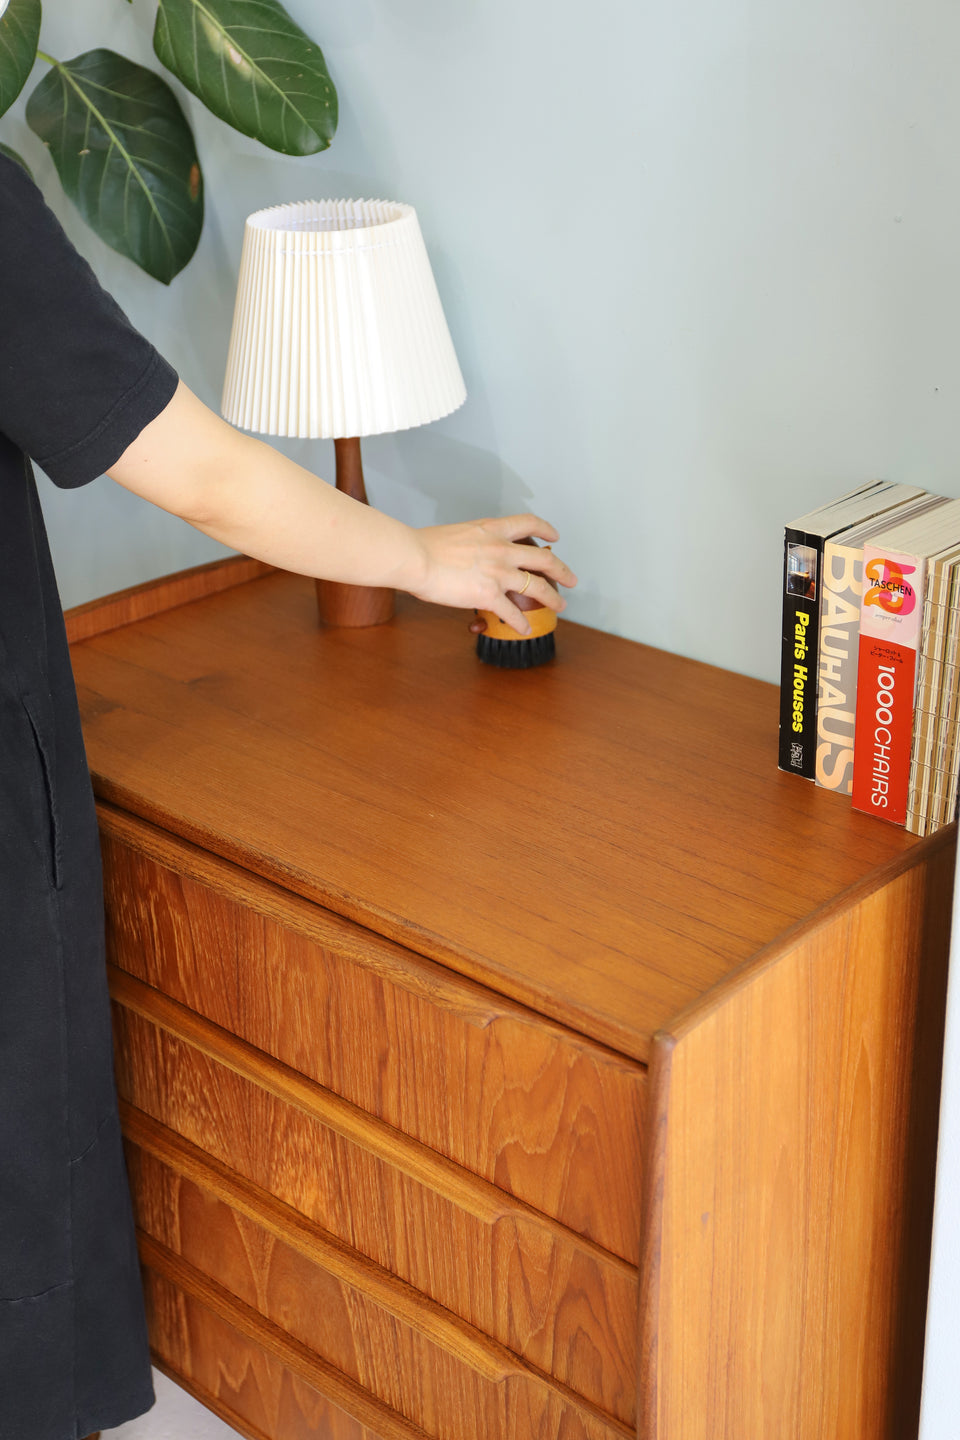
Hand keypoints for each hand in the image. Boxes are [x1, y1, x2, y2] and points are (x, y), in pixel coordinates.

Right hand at [408, 514, 576, 634]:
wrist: (415, 557)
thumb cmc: (424, 545)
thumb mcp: (457, 534)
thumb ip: (472, 543)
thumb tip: (471, 553)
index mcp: (492, 530)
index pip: (528, 523)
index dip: (546, 529)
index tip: (554, 537)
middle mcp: (502, 549)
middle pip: (543, 559)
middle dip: (562, 570)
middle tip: (572, 579)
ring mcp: (499, 573)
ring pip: (538, 587)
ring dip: (553, 598)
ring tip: (560, 606)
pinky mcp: (489, 595)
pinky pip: (512, 613)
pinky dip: (521, 624)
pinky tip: (525, 629)